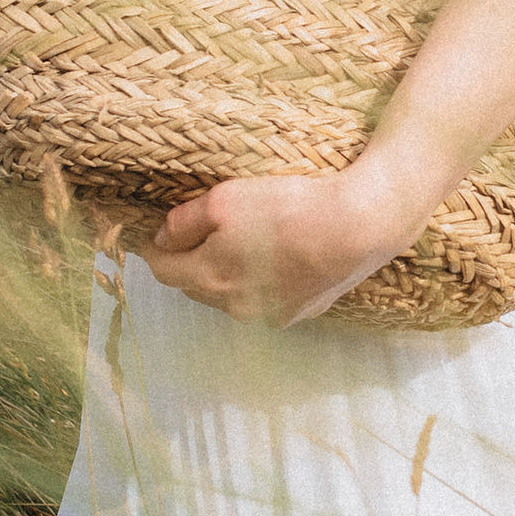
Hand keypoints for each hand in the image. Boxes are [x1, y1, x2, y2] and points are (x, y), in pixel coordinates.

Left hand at [143, 153, 436, 327]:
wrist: (358, 228)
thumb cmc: (288, 208)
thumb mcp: (224, 199)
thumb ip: (184, 222)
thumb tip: (161, 239)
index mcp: (209, 279)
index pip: (163, 270)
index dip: (156, 248)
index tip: (157, 231)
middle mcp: (234, 306)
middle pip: (196, 285)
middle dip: (192, 260)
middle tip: (203, 230)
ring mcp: (270, 316)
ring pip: (232, 294)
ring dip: (228, 273)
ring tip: (246, 242)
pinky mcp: (302, 313)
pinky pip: (268, 298)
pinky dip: (264, 281)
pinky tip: (282, 257)